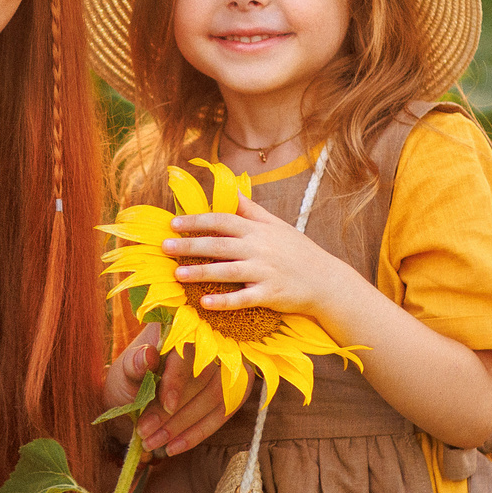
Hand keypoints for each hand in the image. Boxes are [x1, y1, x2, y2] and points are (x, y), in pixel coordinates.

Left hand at [112, 326, 232, 456]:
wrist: (133, 395)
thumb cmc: (128, 379)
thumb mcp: (122, 372)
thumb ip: (133, 365)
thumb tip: (147, 354)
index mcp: (178, 327)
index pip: (187, 351)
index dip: (179, 379)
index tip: (167, 406)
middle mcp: (208, 340)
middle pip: (205, 378)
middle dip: (176, 413)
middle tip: (146, 434)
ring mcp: (224, 365)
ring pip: (217, 397)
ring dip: (186, 426)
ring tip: (155, 443)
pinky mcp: (230, 389)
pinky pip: (223, 412)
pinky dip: (199, 433)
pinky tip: (175, 447)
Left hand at [163, 192, 357, 330]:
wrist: (326, 281)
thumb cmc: (297, 252)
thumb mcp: (276, 225)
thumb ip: (250, 209)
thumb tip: (230, 189)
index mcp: (258, 230)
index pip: (223, 221)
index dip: (197, 221)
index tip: (174, 223)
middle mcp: (260, 249)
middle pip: (220, 244)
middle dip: (190, 245)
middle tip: (164, 246)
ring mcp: (265, 272)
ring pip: (228, 271)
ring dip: (201, 272)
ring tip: (177, 274)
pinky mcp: (270, 295)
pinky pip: (243, 298)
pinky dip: (224, 301)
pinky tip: (205, 303)